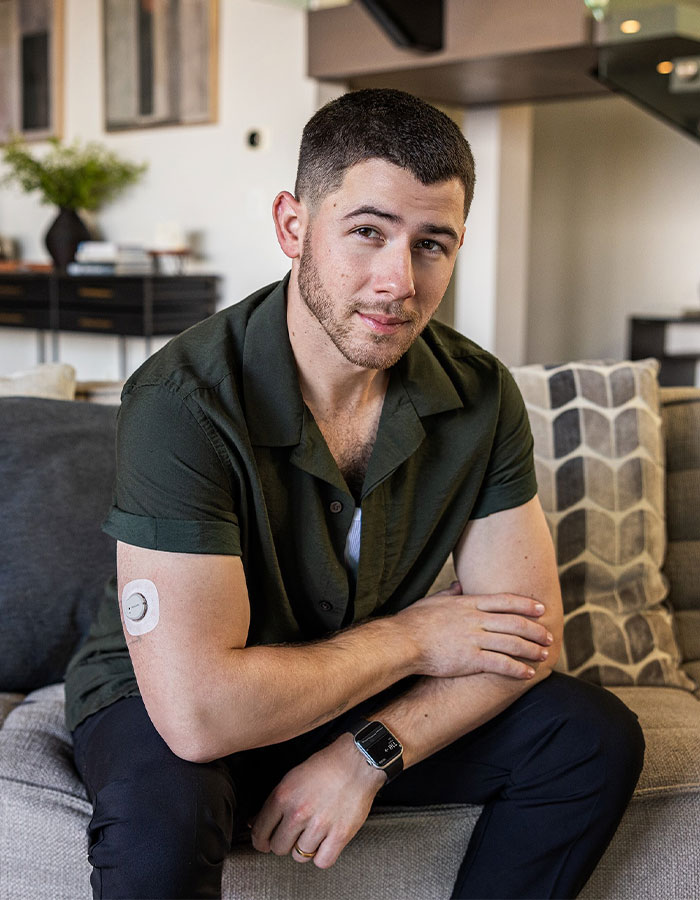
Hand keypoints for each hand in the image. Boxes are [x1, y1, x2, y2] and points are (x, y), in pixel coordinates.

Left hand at [250, 733, 384, 867]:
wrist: (357, 761)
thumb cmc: (326, 766)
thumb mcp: (292, 777)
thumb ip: (274, 802)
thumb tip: (255, 822)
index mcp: (283, 796)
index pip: (260, 832)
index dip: (260, 841)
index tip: (265, 843)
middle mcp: (298, 812)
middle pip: (278, 847)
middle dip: (284, 843)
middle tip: (293, 835)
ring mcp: (319, 825)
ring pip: (299, 856)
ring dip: (304, 848)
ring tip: (312, 834)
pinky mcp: (339, 834)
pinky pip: (322, 861)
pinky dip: (322, 856)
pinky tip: (325, 843)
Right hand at [396, 581, 552, 679]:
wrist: (402, 641)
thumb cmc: (414, 621)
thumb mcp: (433, 600)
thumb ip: (449, 593)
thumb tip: (458, 584)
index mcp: (467, 604)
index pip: (504, 601)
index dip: (525, 605)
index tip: (540, 609)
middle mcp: (475, 619)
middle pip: (514, 622)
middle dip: (535, 629)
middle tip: (549, 635)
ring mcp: (473, 639)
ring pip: (512, 642)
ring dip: (531, 649)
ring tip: (544, 654)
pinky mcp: (470, 659)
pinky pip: (500, 663)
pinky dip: (517, 669)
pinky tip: (528, 674)